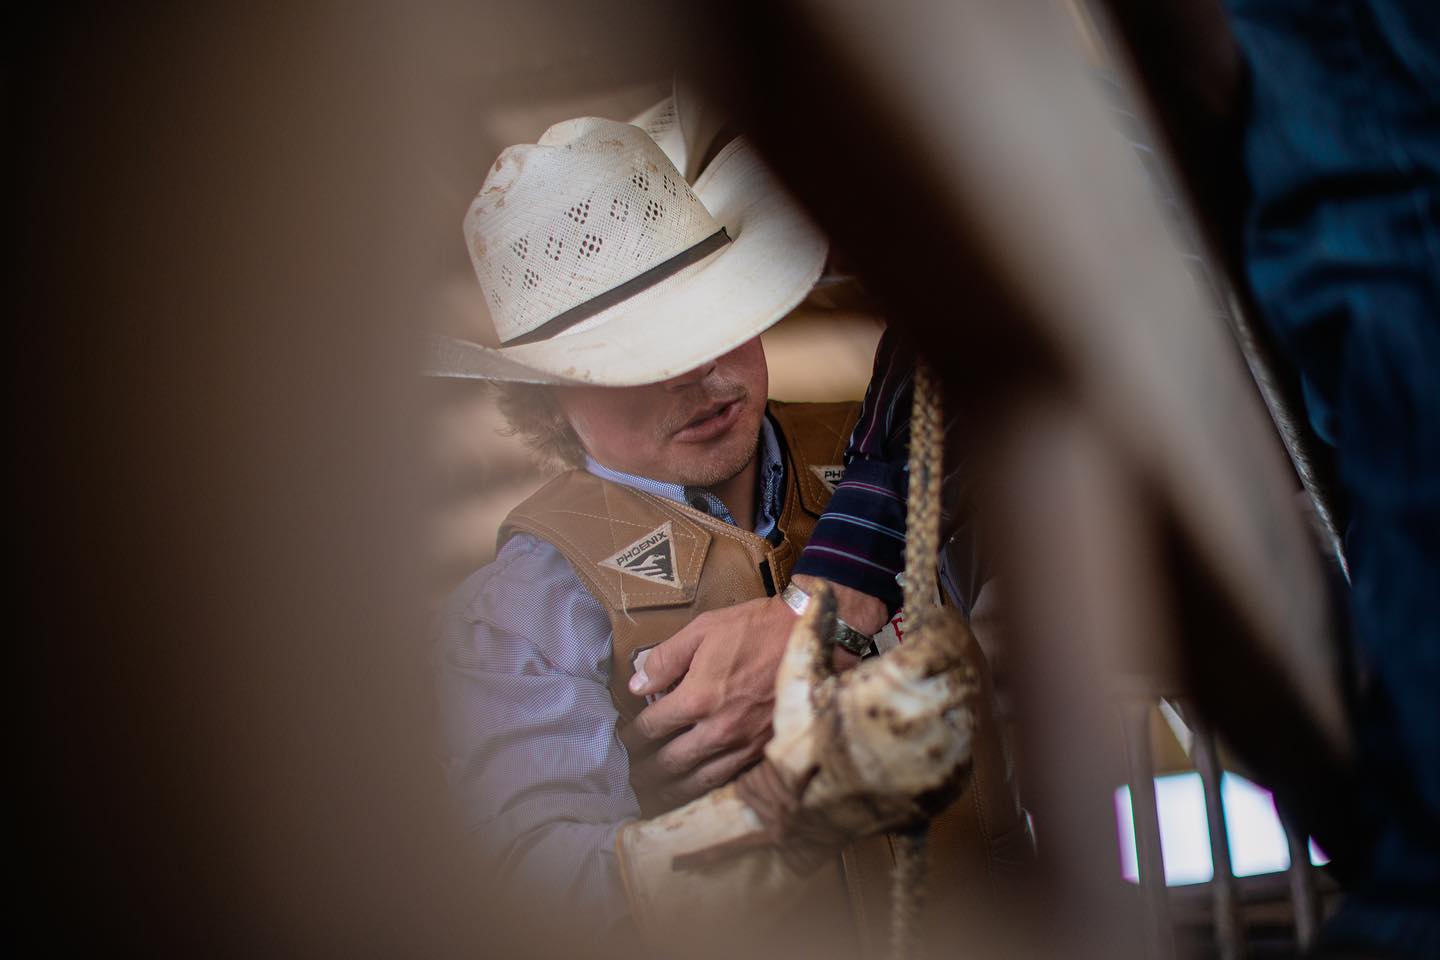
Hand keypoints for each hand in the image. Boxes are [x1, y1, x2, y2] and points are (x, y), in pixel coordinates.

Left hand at [622, 596, 794, 806]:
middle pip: (671, 762)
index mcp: (698, 697)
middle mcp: (719, 729)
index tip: (624, 740)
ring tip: (656, 794)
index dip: (633, 735)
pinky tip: (698, 791)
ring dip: (673, 789)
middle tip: (631, 777)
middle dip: (646, 771)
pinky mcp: (766, 751)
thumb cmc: (757, 628)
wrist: (812, 636)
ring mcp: (745, 745)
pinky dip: (709, 789)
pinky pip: (731, 780)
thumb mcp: (703, 629)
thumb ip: (665, 659)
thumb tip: (637, 684)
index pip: (653, 726)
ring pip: (700, 780)